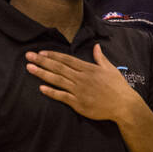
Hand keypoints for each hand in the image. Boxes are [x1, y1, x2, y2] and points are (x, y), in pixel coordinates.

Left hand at [26, 43, 141, 124]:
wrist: (124, 105)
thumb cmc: (118, 87)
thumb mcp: (111, 69)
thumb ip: (100, 58)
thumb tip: (96, 46)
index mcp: (89, 69)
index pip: (67, 59)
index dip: (53, 55)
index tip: (41, 52)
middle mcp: (82, 78)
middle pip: (59, 67)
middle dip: (42, 61)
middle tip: (28, 56)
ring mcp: (79, 91)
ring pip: (57, 80)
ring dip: (42, 74)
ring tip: (29, 68)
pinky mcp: (79, 103)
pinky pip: (62, 96)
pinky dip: (51, 92)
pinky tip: (41, 88)